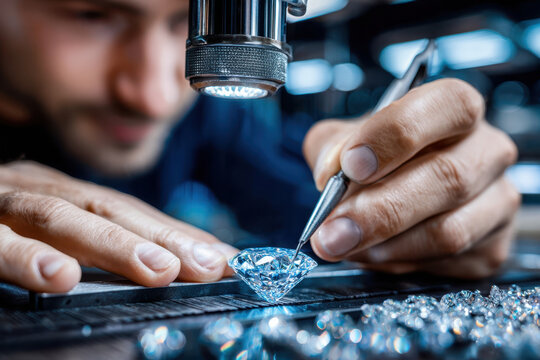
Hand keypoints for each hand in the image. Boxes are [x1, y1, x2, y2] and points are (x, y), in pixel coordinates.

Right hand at [0, 161, 237, 291]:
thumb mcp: (49, 232)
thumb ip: (96, 250)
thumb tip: (165, 271)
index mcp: (64, 195)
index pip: (133, 212)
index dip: (181, 234)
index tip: (229, 260)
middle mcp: (39, 190)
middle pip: (109, 209)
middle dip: (163, 238)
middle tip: (211, 265)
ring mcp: (1, 202)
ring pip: (60, 216)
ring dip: (112, 244)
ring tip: (159, 270)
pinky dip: (23, 257)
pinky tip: (59, 278)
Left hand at [303, 79, 519, 277]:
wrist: (397, 196)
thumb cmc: (375, 160)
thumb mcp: (343, 140)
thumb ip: (331, 149)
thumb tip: (331, 175)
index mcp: (456, 108)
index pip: (447, 106)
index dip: (397, 134)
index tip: (351, 166)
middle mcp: (488, 150)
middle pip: (448, 177)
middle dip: (379, 211)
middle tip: (331, 233)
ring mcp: (498, 201)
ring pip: (449, 230)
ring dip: (385, 246)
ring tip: (342, 246)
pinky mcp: (494, 247)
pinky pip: (448, 262)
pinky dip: (400, 263)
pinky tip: (373, 255)